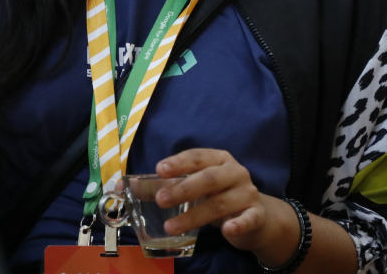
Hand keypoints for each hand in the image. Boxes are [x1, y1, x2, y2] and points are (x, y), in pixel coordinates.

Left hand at [155, 149, 300, 266]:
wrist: (257, 218)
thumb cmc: (220, 196)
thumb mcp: (196, 188)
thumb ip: (166, 186)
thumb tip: (129, 187)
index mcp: (219, 159)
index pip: (197, 157)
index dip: (178, 162)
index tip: (159, 170)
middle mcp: (235, 171)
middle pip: (208, 178)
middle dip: (183, 188)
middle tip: (161, 200)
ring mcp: (247, 193)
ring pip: (220, 203)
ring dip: (194, 216)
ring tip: (171, 227)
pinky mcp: (257, 215)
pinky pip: (248, 219)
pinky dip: (238, 224)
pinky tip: (227, 230)